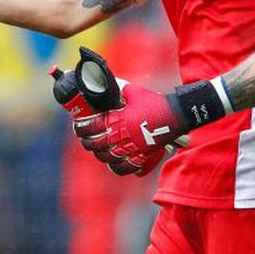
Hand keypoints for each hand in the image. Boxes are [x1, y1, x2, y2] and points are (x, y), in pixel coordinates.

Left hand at [73, 83, 187, 175]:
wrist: (176, 114)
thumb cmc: (155, 103)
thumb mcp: (134, 93)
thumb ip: (120, 91)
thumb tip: (111, 85)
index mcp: (119, 119)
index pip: (93, 125)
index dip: (82, 127)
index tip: (79, 126)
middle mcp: (123, 135)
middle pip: (97, 144)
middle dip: (87, 142)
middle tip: (85, 139)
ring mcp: (133, 147)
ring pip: (109, 158)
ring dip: (100, 155)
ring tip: (98, 151)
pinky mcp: (143, 155)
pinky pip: (127, 167)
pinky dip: (119, 168)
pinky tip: (114, 164)